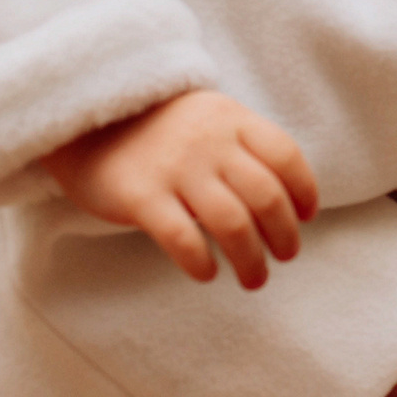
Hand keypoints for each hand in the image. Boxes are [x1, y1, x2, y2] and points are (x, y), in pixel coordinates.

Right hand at [38, 89, 317, 287]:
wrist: (88, 118)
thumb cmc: (161, 127)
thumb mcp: (210, 117)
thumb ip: (244, 146)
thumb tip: (287, 198)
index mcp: (232, 119)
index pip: (285, 156)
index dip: (304, 191)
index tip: (307, 217)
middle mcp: (209, 143)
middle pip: (265, 197)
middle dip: (284, 235)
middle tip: (286, 256)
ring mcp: (176, 169)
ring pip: (232, 225)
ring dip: (251, 260)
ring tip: (255, 279)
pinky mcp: (142, 197)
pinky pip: (183, 239)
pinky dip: (201, 263)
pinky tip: (207, 273)